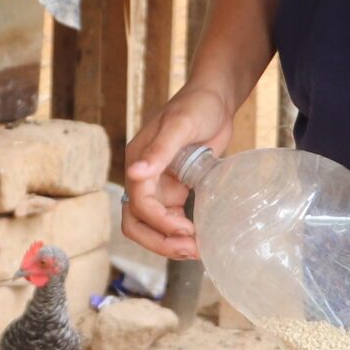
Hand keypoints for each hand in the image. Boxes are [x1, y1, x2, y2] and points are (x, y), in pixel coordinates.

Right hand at [121, 84, 236, 260]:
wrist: (215, 98)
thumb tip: (134, 173)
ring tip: (195, 250)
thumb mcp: (180, 125)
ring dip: (168, 242)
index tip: (187, 229)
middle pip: (136, 222)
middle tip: (188, 250)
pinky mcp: (175, 189)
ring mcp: (159, 184)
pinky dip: (179, 233)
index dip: (160, 222)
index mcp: (138, 161)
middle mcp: (143, 176)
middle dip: (159, 241)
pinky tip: (198, 238)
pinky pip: (170, 218)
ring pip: (151, 225)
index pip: (139, 204)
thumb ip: (158, 152)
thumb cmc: (197, 105)